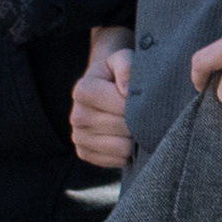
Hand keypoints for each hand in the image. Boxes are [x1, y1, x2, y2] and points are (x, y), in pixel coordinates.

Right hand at [70, 47, 134, 168]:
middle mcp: (76, 115)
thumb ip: (126, 67)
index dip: (137, 105)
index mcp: (83, 90)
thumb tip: (125, 91)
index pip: (118, 105)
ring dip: (136, 139)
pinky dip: (128, 154)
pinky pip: (115, 161)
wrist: (107, 88)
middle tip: (145, 115)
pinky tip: (128, 140)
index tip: (144, 99)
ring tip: (137, 127)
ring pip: (121, 148)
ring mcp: (78, 136)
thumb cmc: (120, 73)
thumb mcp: (123, 59)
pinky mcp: (85, 153)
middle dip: (139, 122)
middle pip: (122, 128)